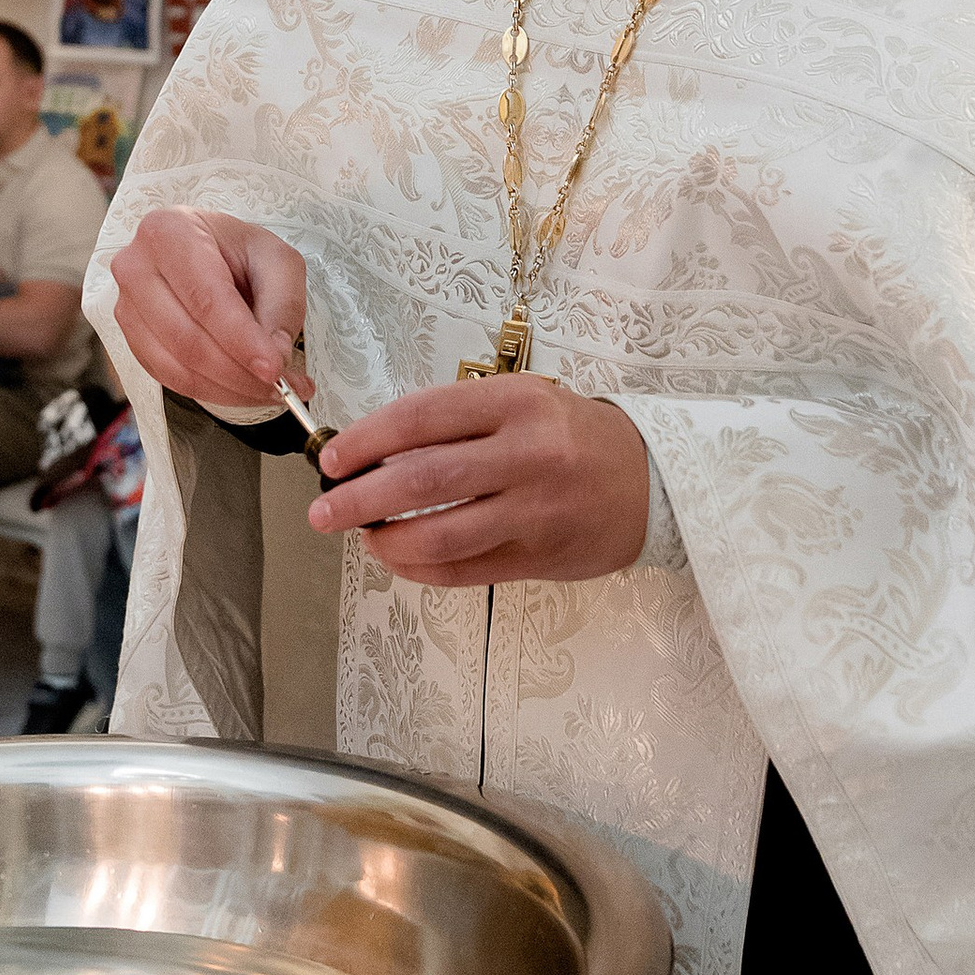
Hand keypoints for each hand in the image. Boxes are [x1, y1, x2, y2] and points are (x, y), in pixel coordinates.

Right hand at [107, 207, 310, 411]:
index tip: (274, 367)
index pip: (205, 298)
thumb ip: (282, 304)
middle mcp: (136, 267)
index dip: (241, 339)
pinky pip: (169, 378)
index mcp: (169, 232)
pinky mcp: (131, 338)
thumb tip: (275, 355)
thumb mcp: (276, 259)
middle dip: (238, 372)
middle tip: (280, 386)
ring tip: (270, 390)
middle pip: (186, 338)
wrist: (208, 253)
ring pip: (176, 366)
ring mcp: (127, 306)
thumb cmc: (237, 251)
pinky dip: (211, 391)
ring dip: (228, 389)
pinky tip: (242, 388)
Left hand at [307, 376, 650, 588]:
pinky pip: (464, 570)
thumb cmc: (573, 436)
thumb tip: (376, 451)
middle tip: (321, 511)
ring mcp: (535, 510)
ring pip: (440, 534)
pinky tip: (398, 558)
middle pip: (422, 479)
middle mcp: (527, 454)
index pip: (422, 417)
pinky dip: (420, 568)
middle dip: (358, 498)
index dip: (367, 439)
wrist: (653, 480)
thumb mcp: (524, 404)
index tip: (333, 457)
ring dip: (386, 541)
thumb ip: (460, 423)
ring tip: (362, 538)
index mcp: (517, 403)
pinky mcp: (540, 556)